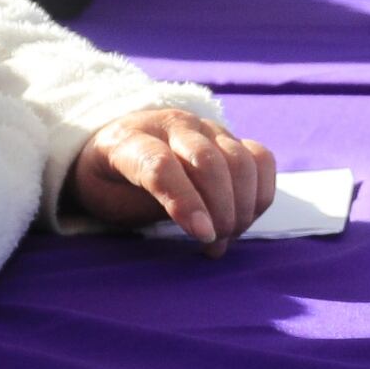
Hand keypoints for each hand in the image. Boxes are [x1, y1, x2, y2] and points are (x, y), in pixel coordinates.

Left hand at [68, 106, 276, 256]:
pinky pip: (261, 158)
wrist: (118, 148)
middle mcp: (170, 125)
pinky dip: (262, 191)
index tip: (203, 236)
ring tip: (227, 235)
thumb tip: (205, 232)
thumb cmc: (109, 183)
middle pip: (208, 161)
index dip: (185, 202)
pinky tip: (245, 215)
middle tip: (215, 242)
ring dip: (244, 206)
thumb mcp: (107, 200)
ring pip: (240, 160)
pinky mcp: (228, 136)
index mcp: (129, 140)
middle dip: (220, 209)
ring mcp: (203, 127)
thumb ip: (148, 209)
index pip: (160, 165)